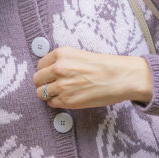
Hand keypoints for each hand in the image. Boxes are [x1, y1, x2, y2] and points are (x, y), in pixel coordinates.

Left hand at [33, 47, 152, 108]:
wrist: (120, 78)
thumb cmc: (105, 66)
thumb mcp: (80, 55)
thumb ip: (64, 61)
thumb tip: (51, 71)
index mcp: (61, 54)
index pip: (41, 65)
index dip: (46, 71)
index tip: (50, 75)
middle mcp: (58, 68)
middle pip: (37, 79)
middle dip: (43, 83)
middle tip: (52, 85)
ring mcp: (61, 85)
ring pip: (41, 93)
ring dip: (48, 94)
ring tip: (60, 93)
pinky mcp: (67, 100)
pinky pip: (51, 103)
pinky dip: (56, 102)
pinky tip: (66, 99)